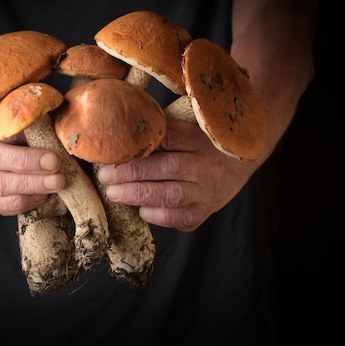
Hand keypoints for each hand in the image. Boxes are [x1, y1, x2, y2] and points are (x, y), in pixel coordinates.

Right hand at [0, 111, 65, 215]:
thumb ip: (7, 124)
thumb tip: (44, 127)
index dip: (27, 159)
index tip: (53, 158)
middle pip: (1, 181)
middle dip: (34, 181)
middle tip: (59, 178)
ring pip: (1, 200)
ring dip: (31, 195)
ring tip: (54, 188)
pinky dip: (21, 205)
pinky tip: (40, 197)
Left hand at [97, 121, 259, 231]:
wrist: (239, 165)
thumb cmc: (202, 144)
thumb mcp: (189, 128)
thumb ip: (162, 130)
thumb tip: (120, 130)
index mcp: (199, 139)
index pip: (170, 138)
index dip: (142, 145)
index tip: (116, 148)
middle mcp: (205, 165)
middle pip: (168, 167)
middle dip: (133, 172)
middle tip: (105, 174)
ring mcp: (207, 191)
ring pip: (173, 194)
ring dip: (140, 195)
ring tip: (113, 193)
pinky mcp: (204, 212)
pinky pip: (182, 218)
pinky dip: (160, 216)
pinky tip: (142, 211)